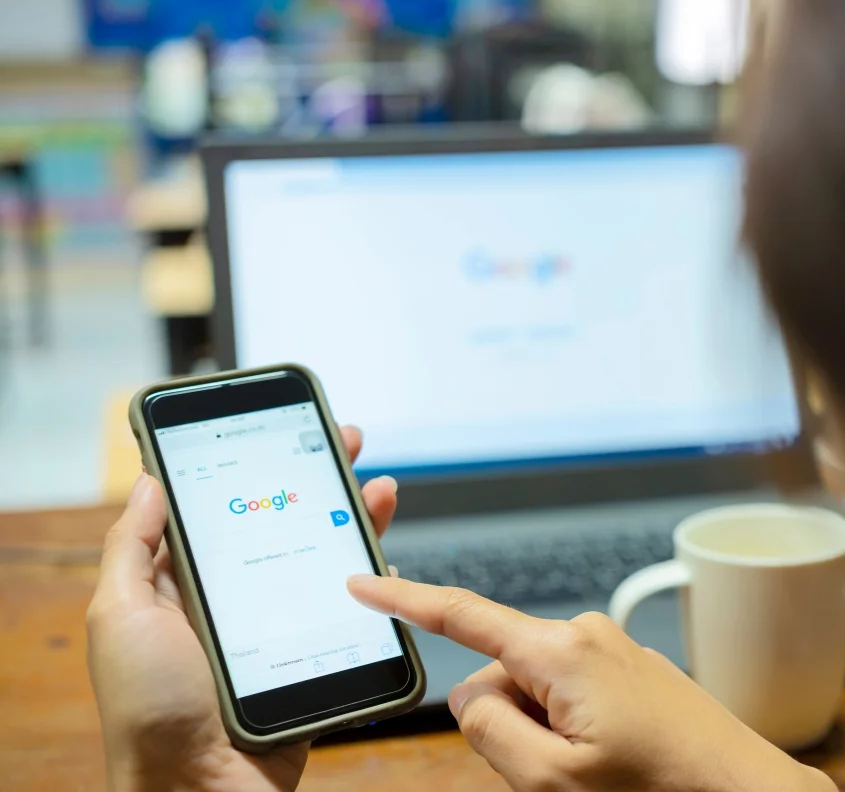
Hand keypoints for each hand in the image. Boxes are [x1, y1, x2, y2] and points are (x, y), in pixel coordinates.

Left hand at [87, 426, 397, 791]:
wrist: (201, 791)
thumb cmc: (149, 710)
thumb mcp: (118, 617)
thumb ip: (132, 549)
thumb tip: (150, 482)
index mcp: (188, 585)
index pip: (229, 507)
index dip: (259, 465)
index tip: (286, 429)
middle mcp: (238, 600)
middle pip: (288, 523)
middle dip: (320, 479)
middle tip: (350, 441)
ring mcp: (281, 628)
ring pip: (326, 560)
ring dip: (356, 519)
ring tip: (381, 488)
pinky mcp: (316, 657)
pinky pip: (352, 611)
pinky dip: (375, 580)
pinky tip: (385, 555)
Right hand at [346, 579, 836, 791]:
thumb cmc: (661, 790)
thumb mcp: (552, 781)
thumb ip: (490, 730)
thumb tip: (472, 695)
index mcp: (560, 651)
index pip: (462, 616)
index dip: (404, 600)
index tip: (361, 584)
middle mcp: (585, 635)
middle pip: (501, 675)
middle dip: (510, 723)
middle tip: (561, 773)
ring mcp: (611, 651)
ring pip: (538, 692)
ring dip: (546, 734)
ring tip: (599, 771)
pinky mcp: (629, 670)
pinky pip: (572, 696)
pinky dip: (573, 730)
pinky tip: (613, 762)